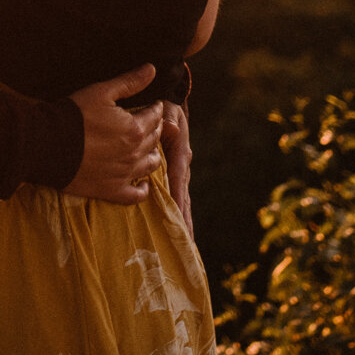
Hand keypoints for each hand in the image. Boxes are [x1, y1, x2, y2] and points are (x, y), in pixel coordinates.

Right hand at [64, 65, 163, 204]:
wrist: (48, 145)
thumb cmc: (74, 115)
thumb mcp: (101, 92)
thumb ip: (130, 82)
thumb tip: (152, 69)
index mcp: (134, 129)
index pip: (155, 117)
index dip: (155, 109)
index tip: (153, 105)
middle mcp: (134, 154)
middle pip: (154, 140)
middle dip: (155, 129)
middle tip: (150, 123)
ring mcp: (124, 174)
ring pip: (150, 166)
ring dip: (153, 155)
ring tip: (148, 149)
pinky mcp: (111, 190)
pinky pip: (135, 195)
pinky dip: (142, 190)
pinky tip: (143, 184)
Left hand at [161, 100, 194, 235]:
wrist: (170, 105)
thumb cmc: (166, 109)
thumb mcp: (167, 112)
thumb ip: (168, 121)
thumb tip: (169, 129)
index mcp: (180, 156)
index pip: (178, 183)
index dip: (178, 203)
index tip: (180, 224)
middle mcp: (182, 169)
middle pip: (183, 200)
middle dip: (185, 223)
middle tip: (187, 248)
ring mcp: (179, 173)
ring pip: (181, 202)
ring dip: (183, 223)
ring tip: (185, 248)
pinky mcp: (174, 175)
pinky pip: (175, 197)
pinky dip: (177, 213)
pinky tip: (176, 230)